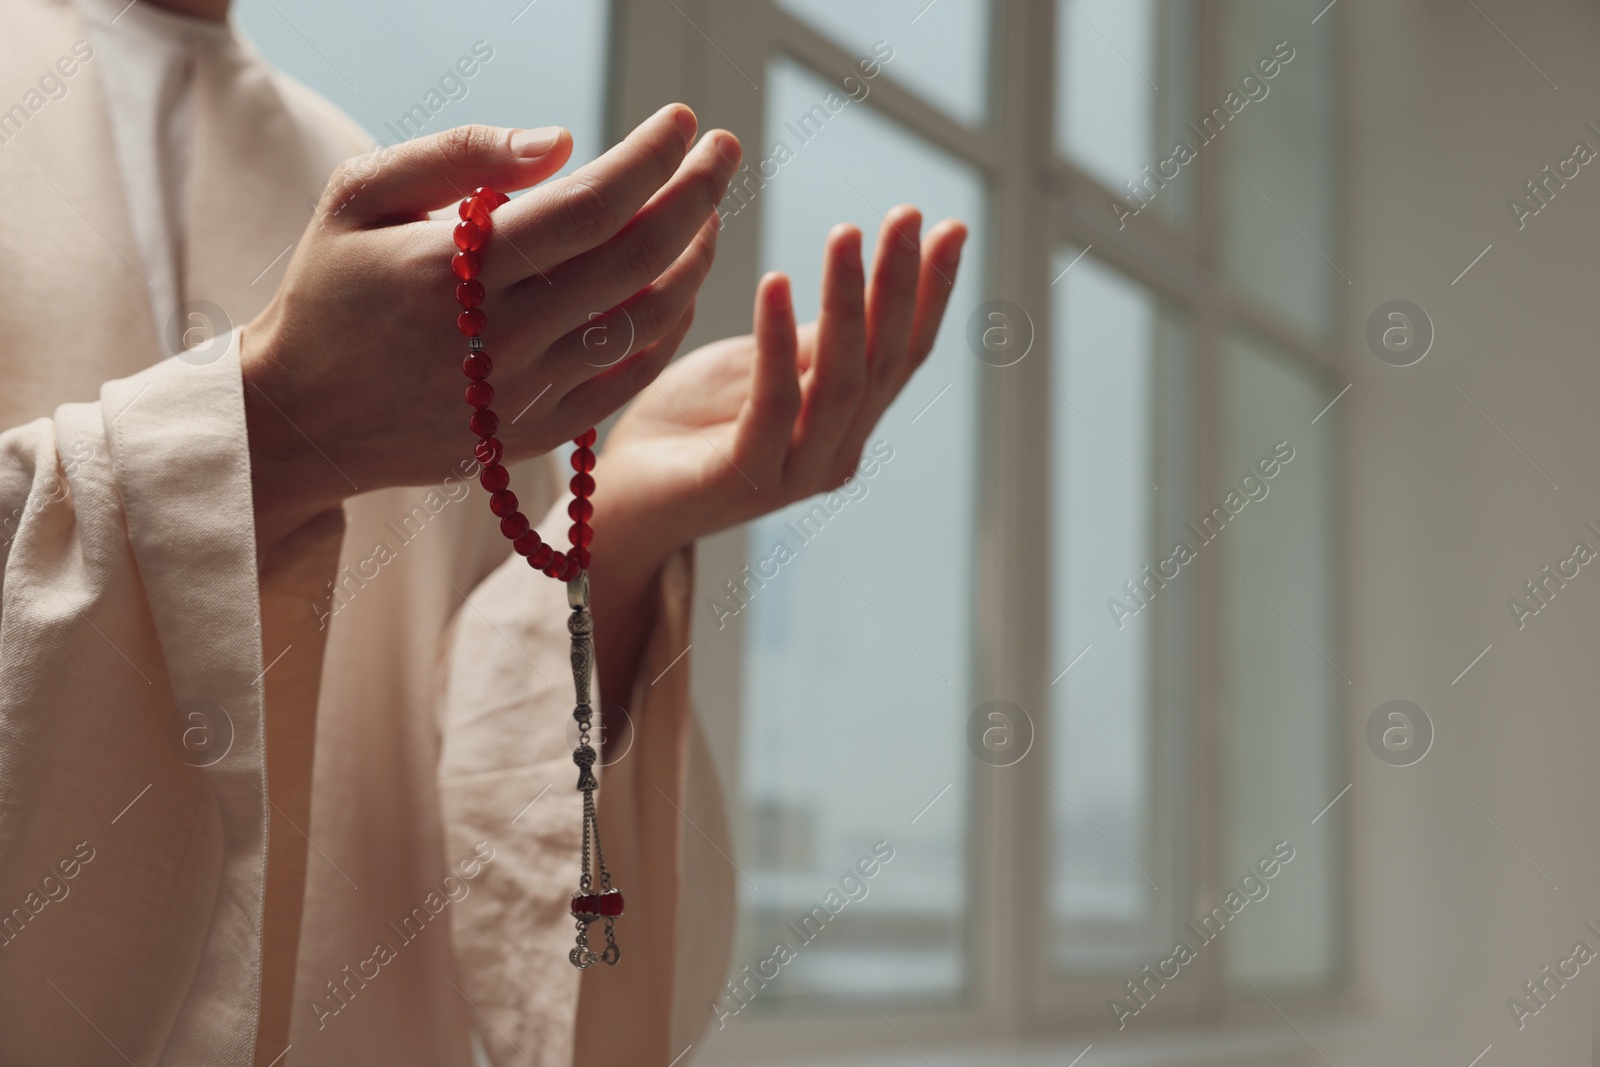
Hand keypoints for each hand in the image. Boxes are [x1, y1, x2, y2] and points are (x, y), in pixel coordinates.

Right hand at [240, 105, 743, 551]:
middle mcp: (501, 338)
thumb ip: (458, 156)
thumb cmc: (329, 290)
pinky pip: (628, 376)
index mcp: (454, 271)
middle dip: (698, 194)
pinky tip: (680, 285)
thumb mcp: (360, 196)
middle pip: (636, 258)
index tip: (685, 118)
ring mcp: (524, 393)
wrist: (305, 418)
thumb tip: (562, 141)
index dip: (650, 157)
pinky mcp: (535, 434)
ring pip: (646, 320)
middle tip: (726, 151)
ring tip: (708, 213)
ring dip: (694, 259)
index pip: (589, 204)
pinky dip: (669, 327)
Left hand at [591, 206, 967, 573]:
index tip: (950, 227)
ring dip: (848, 302)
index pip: (903, 354)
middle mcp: (834, 453)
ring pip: (840, 381)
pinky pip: (772, 406)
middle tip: (905, 215)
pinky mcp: (743, 479)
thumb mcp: (759, 368)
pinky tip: (775, 282)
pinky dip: (775, 341)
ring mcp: (793, 473)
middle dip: (898, 284)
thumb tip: (864, 276)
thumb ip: (811, 341)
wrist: (623, 504)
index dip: (929, 292)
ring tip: (846, 233)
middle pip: (882, 362)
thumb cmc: (689, 427)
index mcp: (846, 424)